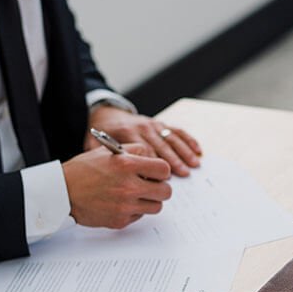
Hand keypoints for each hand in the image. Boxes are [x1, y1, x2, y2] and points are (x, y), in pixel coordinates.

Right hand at [62, 144, 172, 228]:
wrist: (61, 192)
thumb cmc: (84, 170)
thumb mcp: (109, 151)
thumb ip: (136, 151)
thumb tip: (155, 160)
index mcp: (127, 165)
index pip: (164, 170)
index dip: (162, 171)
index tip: (157, 173)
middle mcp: (128, 187)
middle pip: (166, 192)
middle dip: (160, 187)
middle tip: (150, 186)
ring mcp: (125, 206)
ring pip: (157, 207)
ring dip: (150, 200)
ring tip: (137, 195)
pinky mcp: (120, 221)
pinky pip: (140, 216)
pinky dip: (135, 210)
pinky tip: (122, 203)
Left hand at [87, 105, 201, 176]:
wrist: (106, 113)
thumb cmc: (102, 133)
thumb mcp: (94, 143)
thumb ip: (99, 155)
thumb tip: (107, 171)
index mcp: (127, 132)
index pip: (144, 149)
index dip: (153, 163)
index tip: (161, 178)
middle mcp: (143, 126)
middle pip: (161, 145)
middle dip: (174, 160)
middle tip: (184, 173)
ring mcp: (154, 124)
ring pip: (172, 138)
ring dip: (184, 152)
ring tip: (194, 164)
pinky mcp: (160, 123)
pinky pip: (177, 130)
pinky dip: (188, 140)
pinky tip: (198, 150)